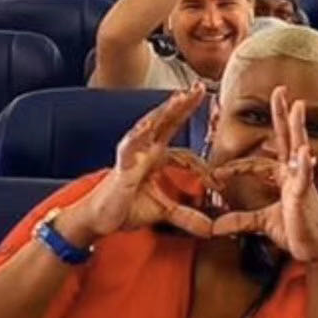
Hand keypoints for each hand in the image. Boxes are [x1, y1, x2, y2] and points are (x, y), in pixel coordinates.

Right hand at [64, 87, 214, 242]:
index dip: (204, 168)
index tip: (218, 184)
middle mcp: (146, 150)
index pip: (186, 153)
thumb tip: (210, 230)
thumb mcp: (164, 213)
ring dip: (166, 110)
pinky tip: (150, 122)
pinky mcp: (121, 165)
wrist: (99, 220)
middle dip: (184, 105)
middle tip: (200, 87)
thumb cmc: (127, 209)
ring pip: (151, 126)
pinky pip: (131, 145)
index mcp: (157, 158)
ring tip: (180, 95)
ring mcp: (133, 154)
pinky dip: (140, 133)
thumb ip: (187, 217)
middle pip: (168, 122)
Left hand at [212, 90, 317, 265]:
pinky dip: (303, 165)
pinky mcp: (305, 197)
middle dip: (283, 114)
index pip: (259, 163)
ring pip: (299, 148)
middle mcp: (294, 174)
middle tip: (280, 90)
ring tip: (298, 106)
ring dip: (298, 127)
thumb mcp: (263, 223)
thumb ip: (241, 221)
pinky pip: (304, 178)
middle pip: (286, 138)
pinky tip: (303, 150)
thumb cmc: (298, 232)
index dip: (237, 168)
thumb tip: (214, 227)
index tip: (216, 177)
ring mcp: (302, 183)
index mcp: (285, 178)